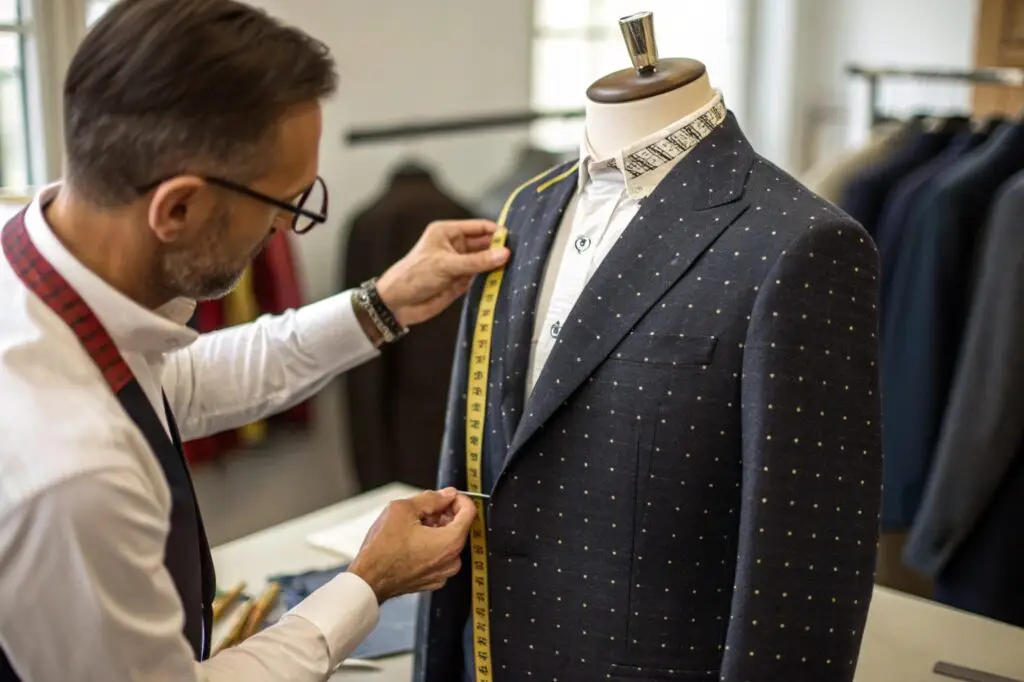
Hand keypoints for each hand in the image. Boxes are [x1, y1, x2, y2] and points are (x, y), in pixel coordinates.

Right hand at [348, 488, 476, 601]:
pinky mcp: (433, 580)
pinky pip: (439, 557)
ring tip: (414, 526)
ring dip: (436, 530)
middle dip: (443, 514)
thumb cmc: (382, 550)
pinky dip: (431, 546)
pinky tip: (412, 542)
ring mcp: (443, 573)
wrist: (368, 579)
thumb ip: (430, 498)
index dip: (458, 498)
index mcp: (451, 541)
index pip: (469, 511)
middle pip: (459, 526)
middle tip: (424, 510)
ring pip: (448, 541)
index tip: (447, 496)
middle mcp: (452, 560)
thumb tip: (446, 495)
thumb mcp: (403, 509)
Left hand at [375, 220, 509, 326]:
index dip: (496, 232)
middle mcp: (455, 246)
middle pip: (484, 244)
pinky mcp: (460, 282)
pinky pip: (480, 278)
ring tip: (516, 268)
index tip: (514, 239)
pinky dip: (491, 279)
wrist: (398, 303)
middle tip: (519, 255)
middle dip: (499, 249)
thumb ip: (476, 261)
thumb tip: (503, 254)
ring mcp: (459, 264)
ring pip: (484, 262)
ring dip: (496, 265)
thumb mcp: (446, 265)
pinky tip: (504, 280)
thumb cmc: (413, 276)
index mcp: (448, 233)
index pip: (479, 227)